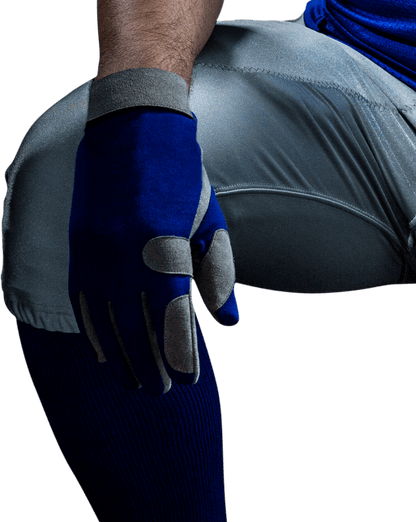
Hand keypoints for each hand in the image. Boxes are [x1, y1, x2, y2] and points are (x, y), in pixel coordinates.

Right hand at [68, 107, 239, 392]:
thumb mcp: (210, 220)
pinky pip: (84, 301)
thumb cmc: (182, 176)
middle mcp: (125, 252)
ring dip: (124, 356)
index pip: (172, 314)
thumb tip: (230, 322)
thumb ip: (219, 272)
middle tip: (166, 392)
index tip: (190, 379)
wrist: (132, 130)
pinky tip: (106, 354)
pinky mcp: (79, 247)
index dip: (181, 352)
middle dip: (153, 363)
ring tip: (139, 383)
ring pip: (108, 320)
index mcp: (165, 244)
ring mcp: (96, 251)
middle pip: (138, 325)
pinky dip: (95, 332)